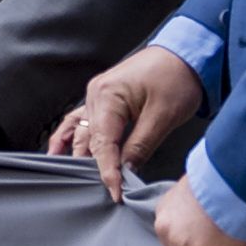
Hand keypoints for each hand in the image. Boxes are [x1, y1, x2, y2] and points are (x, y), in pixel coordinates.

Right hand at [48, 45, 205, 202]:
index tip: (115, 192)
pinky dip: (71, 136)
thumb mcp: (163, 116)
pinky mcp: (104, 97)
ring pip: (81, 131)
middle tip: (103, 192)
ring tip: (71, 176)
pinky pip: (81, 119)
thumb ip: (141, 146)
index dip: (108, 171)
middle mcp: (95, 95)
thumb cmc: (176, 77)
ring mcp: (97, 95)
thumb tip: (127, 170)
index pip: (102, 145)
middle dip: (93, 166)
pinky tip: (60, 148)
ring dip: (77, 153)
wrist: (185, 52)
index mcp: (107, 97)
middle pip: (88, 140)